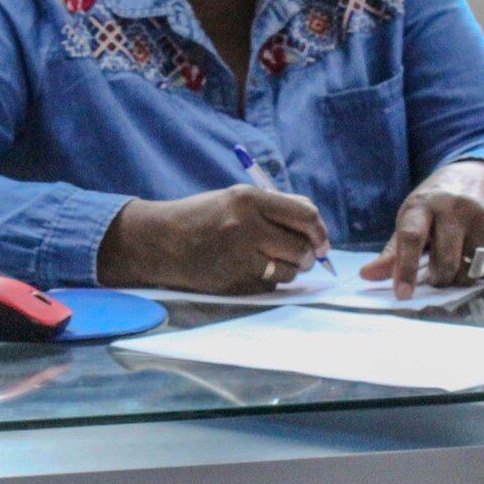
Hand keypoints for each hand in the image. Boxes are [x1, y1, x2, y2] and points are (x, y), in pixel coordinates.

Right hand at [98, 186, 330, 294]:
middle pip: (302, 247)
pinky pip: (270, 284)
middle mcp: (246, 226)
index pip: (305, 216)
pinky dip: (270, 279)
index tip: (322, 242)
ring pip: (290, 270)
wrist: (161, 241)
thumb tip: (313, 221)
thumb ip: (274, 206)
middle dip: (310, 255)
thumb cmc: (202, 216)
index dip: (320, 231)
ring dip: (291, 269)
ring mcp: (240, 256)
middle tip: (306, 257)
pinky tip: (253, 270)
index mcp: (248, 199)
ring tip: (276, 262)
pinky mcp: (235, 281)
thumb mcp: (235, 198)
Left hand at [360, 160, 483, 299]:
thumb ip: (392, 251)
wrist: (483, 174)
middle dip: (437, 280)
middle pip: (445, 262)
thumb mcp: (412, 218)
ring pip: (469, 269)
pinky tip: (473, 257)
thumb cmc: (438, 203)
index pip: (411, 237)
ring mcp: (481, 214)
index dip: (406, 269)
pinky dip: (478, 272)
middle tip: (434, 277)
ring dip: (459, 279)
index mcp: (422, 204)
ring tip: (455, 265)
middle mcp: (454, 207)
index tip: (402, 294)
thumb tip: (367, 276)